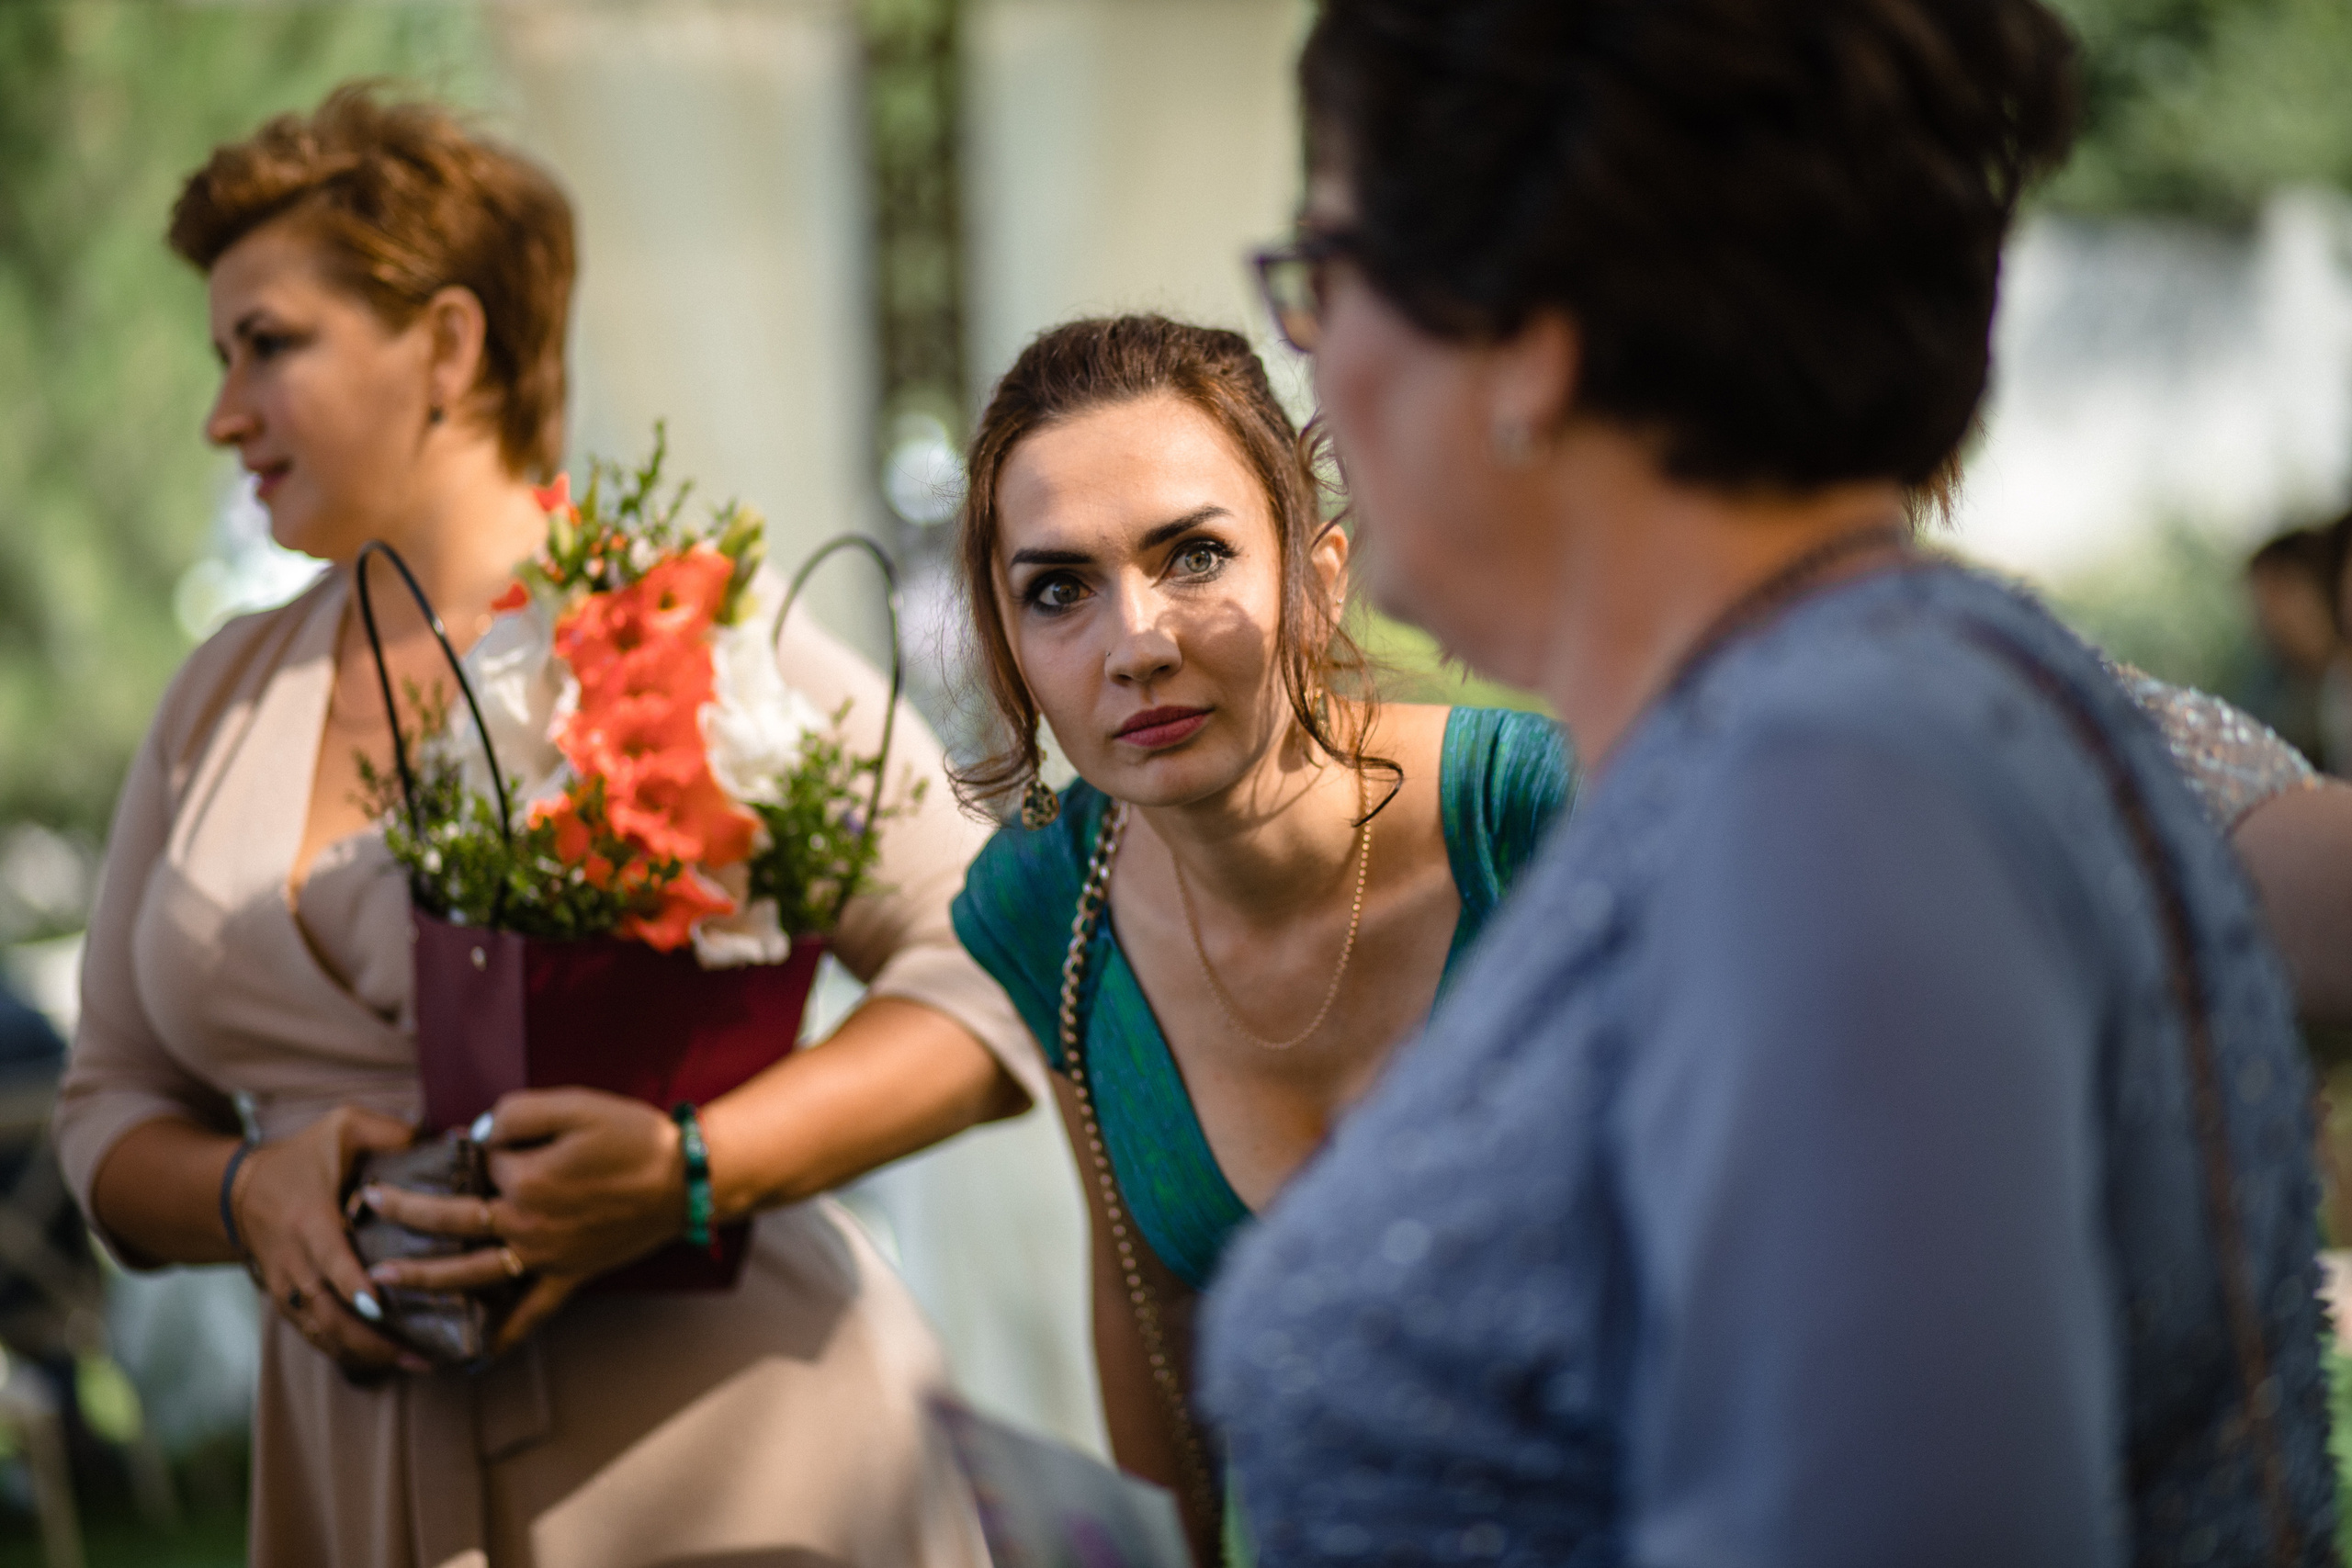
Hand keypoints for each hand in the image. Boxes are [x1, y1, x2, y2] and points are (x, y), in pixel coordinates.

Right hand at [236, 1106, 429, 1376]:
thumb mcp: (344, 1128)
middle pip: (325, 1311)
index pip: (329, 1259)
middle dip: (370, 1339)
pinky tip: (387, 1361)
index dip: (352, 1284)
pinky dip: (347, 1352)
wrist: (240, 1191)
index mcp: (309, 1220)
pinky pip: (314, 1335)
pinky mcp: (289, 1302)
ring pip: (320, 1331)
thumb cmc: (305, 1156)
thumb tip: (450, 1139)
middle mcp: (295, 1261)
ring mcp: (288, 1287)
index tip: (379, 1306)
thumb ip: (392, 1133)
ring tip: (416, 1363)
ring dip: (364, 1353)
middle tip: (420, 1354)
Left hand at [360, 1088, 687, 1353]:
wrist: (685, 1179)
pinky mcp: (569, 1276)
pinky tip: (476, 1356)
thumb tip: (478, 1135)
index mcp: (526, 1179)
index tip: (475, 1138)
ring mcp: (546, 1256)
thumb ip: (518, 1112)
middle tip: (368, 1203)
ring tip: (380, 1281)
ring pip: (472, 1272)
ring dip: (423, 1278)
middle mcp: (527, 1224)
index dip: (474, 1147)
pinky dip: (504, 1337)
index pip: (479, 1162)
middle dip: (404, 1211)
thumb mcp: (577, 1104)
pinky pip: (531, 1313)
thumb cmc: (633, 1136)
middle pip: (452, 1219)